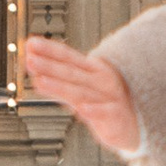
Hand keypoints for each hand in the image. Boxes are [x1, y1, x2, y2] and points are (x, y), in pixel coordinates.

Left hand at [21, 37, 141, 154]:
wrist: (136, 122)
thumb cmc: (107, 102)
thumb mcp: (83, 89)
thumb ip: (60, 82)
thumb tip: (35, 72)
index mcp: (93, 69)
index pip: (67, 56)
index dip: (49, 50)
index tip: (30, 44)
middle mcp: (100, 80)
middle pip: (70, 72)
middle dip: (49, 66)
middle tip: (29, 59)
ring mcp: (109, 97)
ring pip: (81, 92)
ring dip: (60, 87)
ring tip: (41, 81)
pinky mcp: (117, 117)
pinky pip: (105, 113)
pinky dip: (94, 111)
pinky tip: (83, 110)